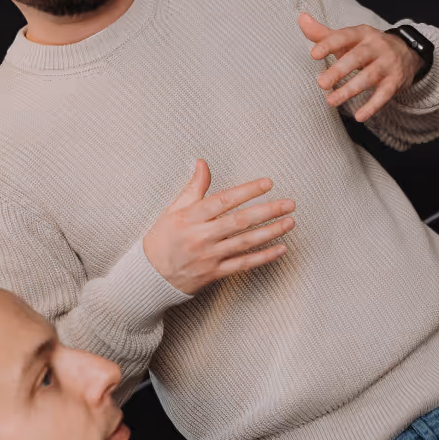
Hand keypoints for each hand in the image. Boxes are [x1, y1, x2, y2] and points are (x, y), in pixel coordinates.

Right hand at [143, 160, 295, 295]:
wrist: (149, 277)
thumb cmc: (162, 239)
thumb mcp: (172, 210)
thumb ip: (193, 188)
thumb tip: (202, 162)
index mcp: (190, 217)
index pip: (223, 200)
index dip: (247, 191)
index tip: (267, 183)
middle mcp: (201, 236)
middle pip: (240, 221)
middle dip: (267, 211)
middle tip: (289, 203)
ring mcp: (209, 256)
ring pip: (245, 243)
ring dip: (271, 232)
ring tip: (290, 222)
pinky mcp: (215, 273)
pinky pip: (243, 265)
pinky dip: (263, 257)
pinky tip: (281, 249)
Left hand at [299, 13, 424, 121]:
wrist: (406, 53)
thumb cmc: (367, 47)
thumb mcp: (348, 38)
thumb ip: (323, 33)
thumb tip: (301, 18)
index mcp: (362, 33)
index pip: (344, 36)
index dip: (329, 44)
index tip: (314, 54)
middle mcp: (376, 46)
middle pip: (357, 57)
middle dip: (339, 70)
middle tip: (321, 84)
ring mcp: (387, 63)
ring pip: (369, 77)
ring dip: (350, 90)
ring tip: (331, 101)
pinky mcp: (395, 81)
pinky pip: (384, 95)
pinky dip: (372, 106)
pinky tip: (359, 116)